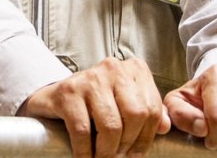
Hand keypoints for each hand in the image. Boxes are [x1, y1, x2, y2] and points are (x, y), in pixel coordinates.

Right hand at [19, 57, 167, 157]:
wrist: (53, 97)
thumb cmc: (93, 103)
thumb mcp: (124, 103)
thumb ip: (148, 112)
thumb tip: (164, 126)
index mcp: (133, 70)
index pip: (152, 109)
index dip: (146, 138)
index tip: (135, 154)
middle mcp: (113, 68)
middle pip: (135, 115)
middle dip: (128, 145)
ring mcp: (89, 78)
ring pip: (111, 125)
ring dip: (107, 152)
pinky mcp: (68, 91)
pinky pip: (83, 130)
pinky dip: (85, 151)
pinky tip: (84, 157)